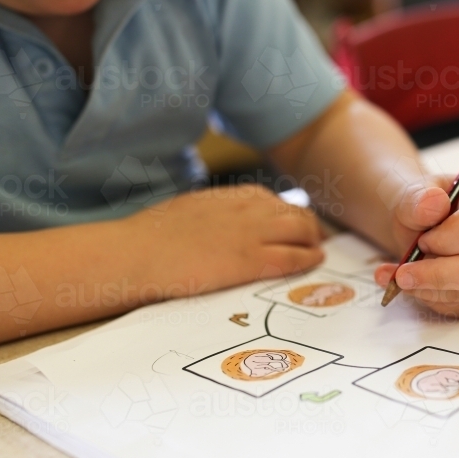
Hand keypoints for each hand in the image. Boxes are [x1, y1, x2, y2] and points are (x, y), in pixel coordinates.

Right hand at [126, 184, 323, 297]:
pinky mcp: (251, 260)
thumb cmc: (153, 236)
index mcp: (232, 196)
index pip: (274, 200)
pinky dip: (308, 258)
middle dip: (310, 227)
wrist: (140, 252)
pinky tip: (315, 262)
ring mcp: (252, 233)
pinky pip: (292, 256)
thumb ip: (213, 212)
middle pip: (296, 212)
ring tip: (318, 252)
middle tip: (316, 241)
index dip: (289, 214)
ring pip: (302, 230)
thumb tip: (219, 222)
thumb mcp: (189, 210)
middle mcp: (248, 209)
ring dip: (314, 241)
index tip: (295, 225)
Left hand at [374, 176, 458, 317]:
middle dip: (440, 275)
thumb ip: (419, 199)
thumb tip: (433, 202)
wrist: (420, 229)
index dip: (448, 238)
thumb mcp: (413, 198)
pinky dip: (436, 302)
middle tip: (404, 275)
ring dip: (433, 290)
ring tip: (403, 278)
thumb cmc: (423, 210)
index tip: (421, 242)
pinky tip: (416, 288)